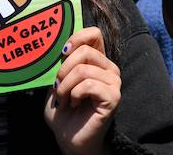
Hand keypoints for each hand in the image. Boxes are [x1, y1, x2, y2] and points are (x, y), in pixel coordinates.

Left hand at [44, 27, 120, 154]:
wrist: (68, 138)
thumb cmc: (63, 111)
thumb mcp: (58, 82)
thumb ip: (62, 63)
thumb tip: (60, 46)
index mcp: (97, 61)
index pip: (94, 34)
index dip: (77, 38)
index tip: (63, 54)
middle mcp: (109, 68)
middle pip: (84, 52)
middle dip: (63, 71)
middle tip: (59, 89)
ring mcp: (114, 82)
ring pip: (83, 70)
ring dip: (65, 87)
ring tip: (65, 100)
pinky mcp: (113, 96)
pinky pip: (88, 85)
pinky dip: (74, 95)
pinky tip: (75, 104)